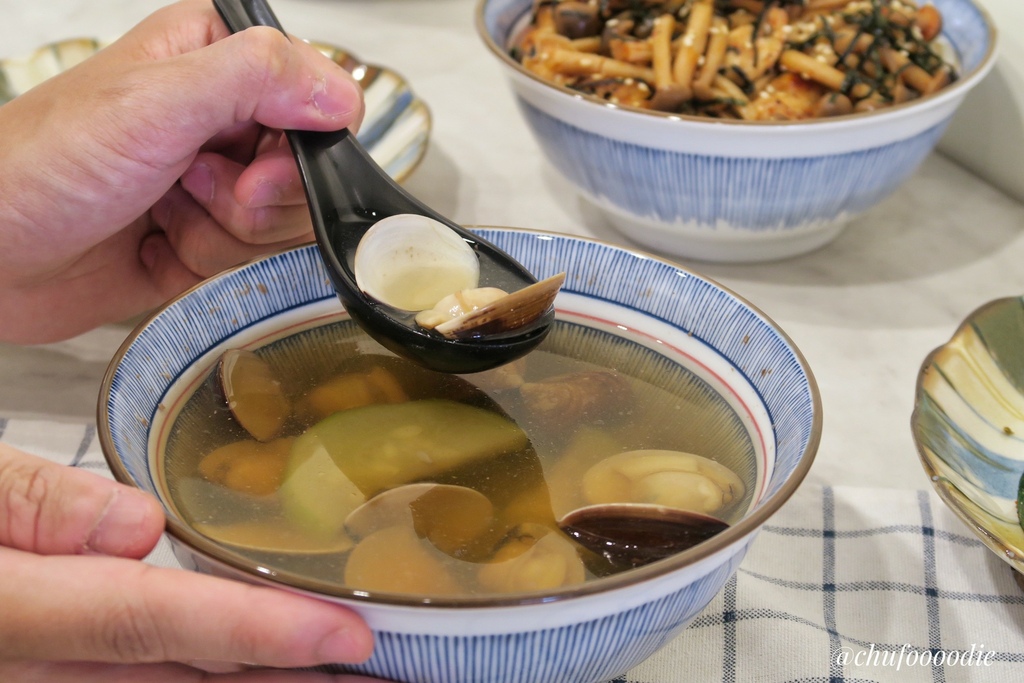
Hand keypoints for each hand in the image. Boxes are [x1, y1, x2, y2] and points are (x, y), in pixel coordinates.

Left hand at [0, 0, 363, 343]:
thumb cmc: (42, 166)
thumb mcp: (154, 103)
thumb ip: (255, 79)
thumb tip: (340, 93)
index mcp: (214, 59)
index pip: (320, 99)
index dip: (303, 146)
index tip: (257, 169)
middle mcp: (221, 117)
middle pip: (308, 170)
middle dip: (255, 197)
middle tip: (195, 187)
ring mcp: (216, 180)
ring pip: (283, 222)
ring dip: (226, 232)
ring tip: (166, 212)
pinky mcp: (207, 235)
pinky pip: (254, 260)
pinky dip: (210, 261)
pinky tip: (161, 244)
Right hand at [0, 443, 387, 681]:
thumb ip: (28, 502)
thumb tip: (136, 524)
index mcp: (3, 612)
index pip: (146, 619)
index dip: (255, 630)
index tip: (346, 635)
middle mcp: (21, 668)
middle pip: (176, 681)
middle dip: (284, 680)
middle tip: (380, 668)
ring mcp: (30, 679)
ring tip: (338, 673)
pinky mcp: (40, 672)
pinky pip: (125, 681)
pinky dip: (199, 676)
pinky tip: (250, 667)